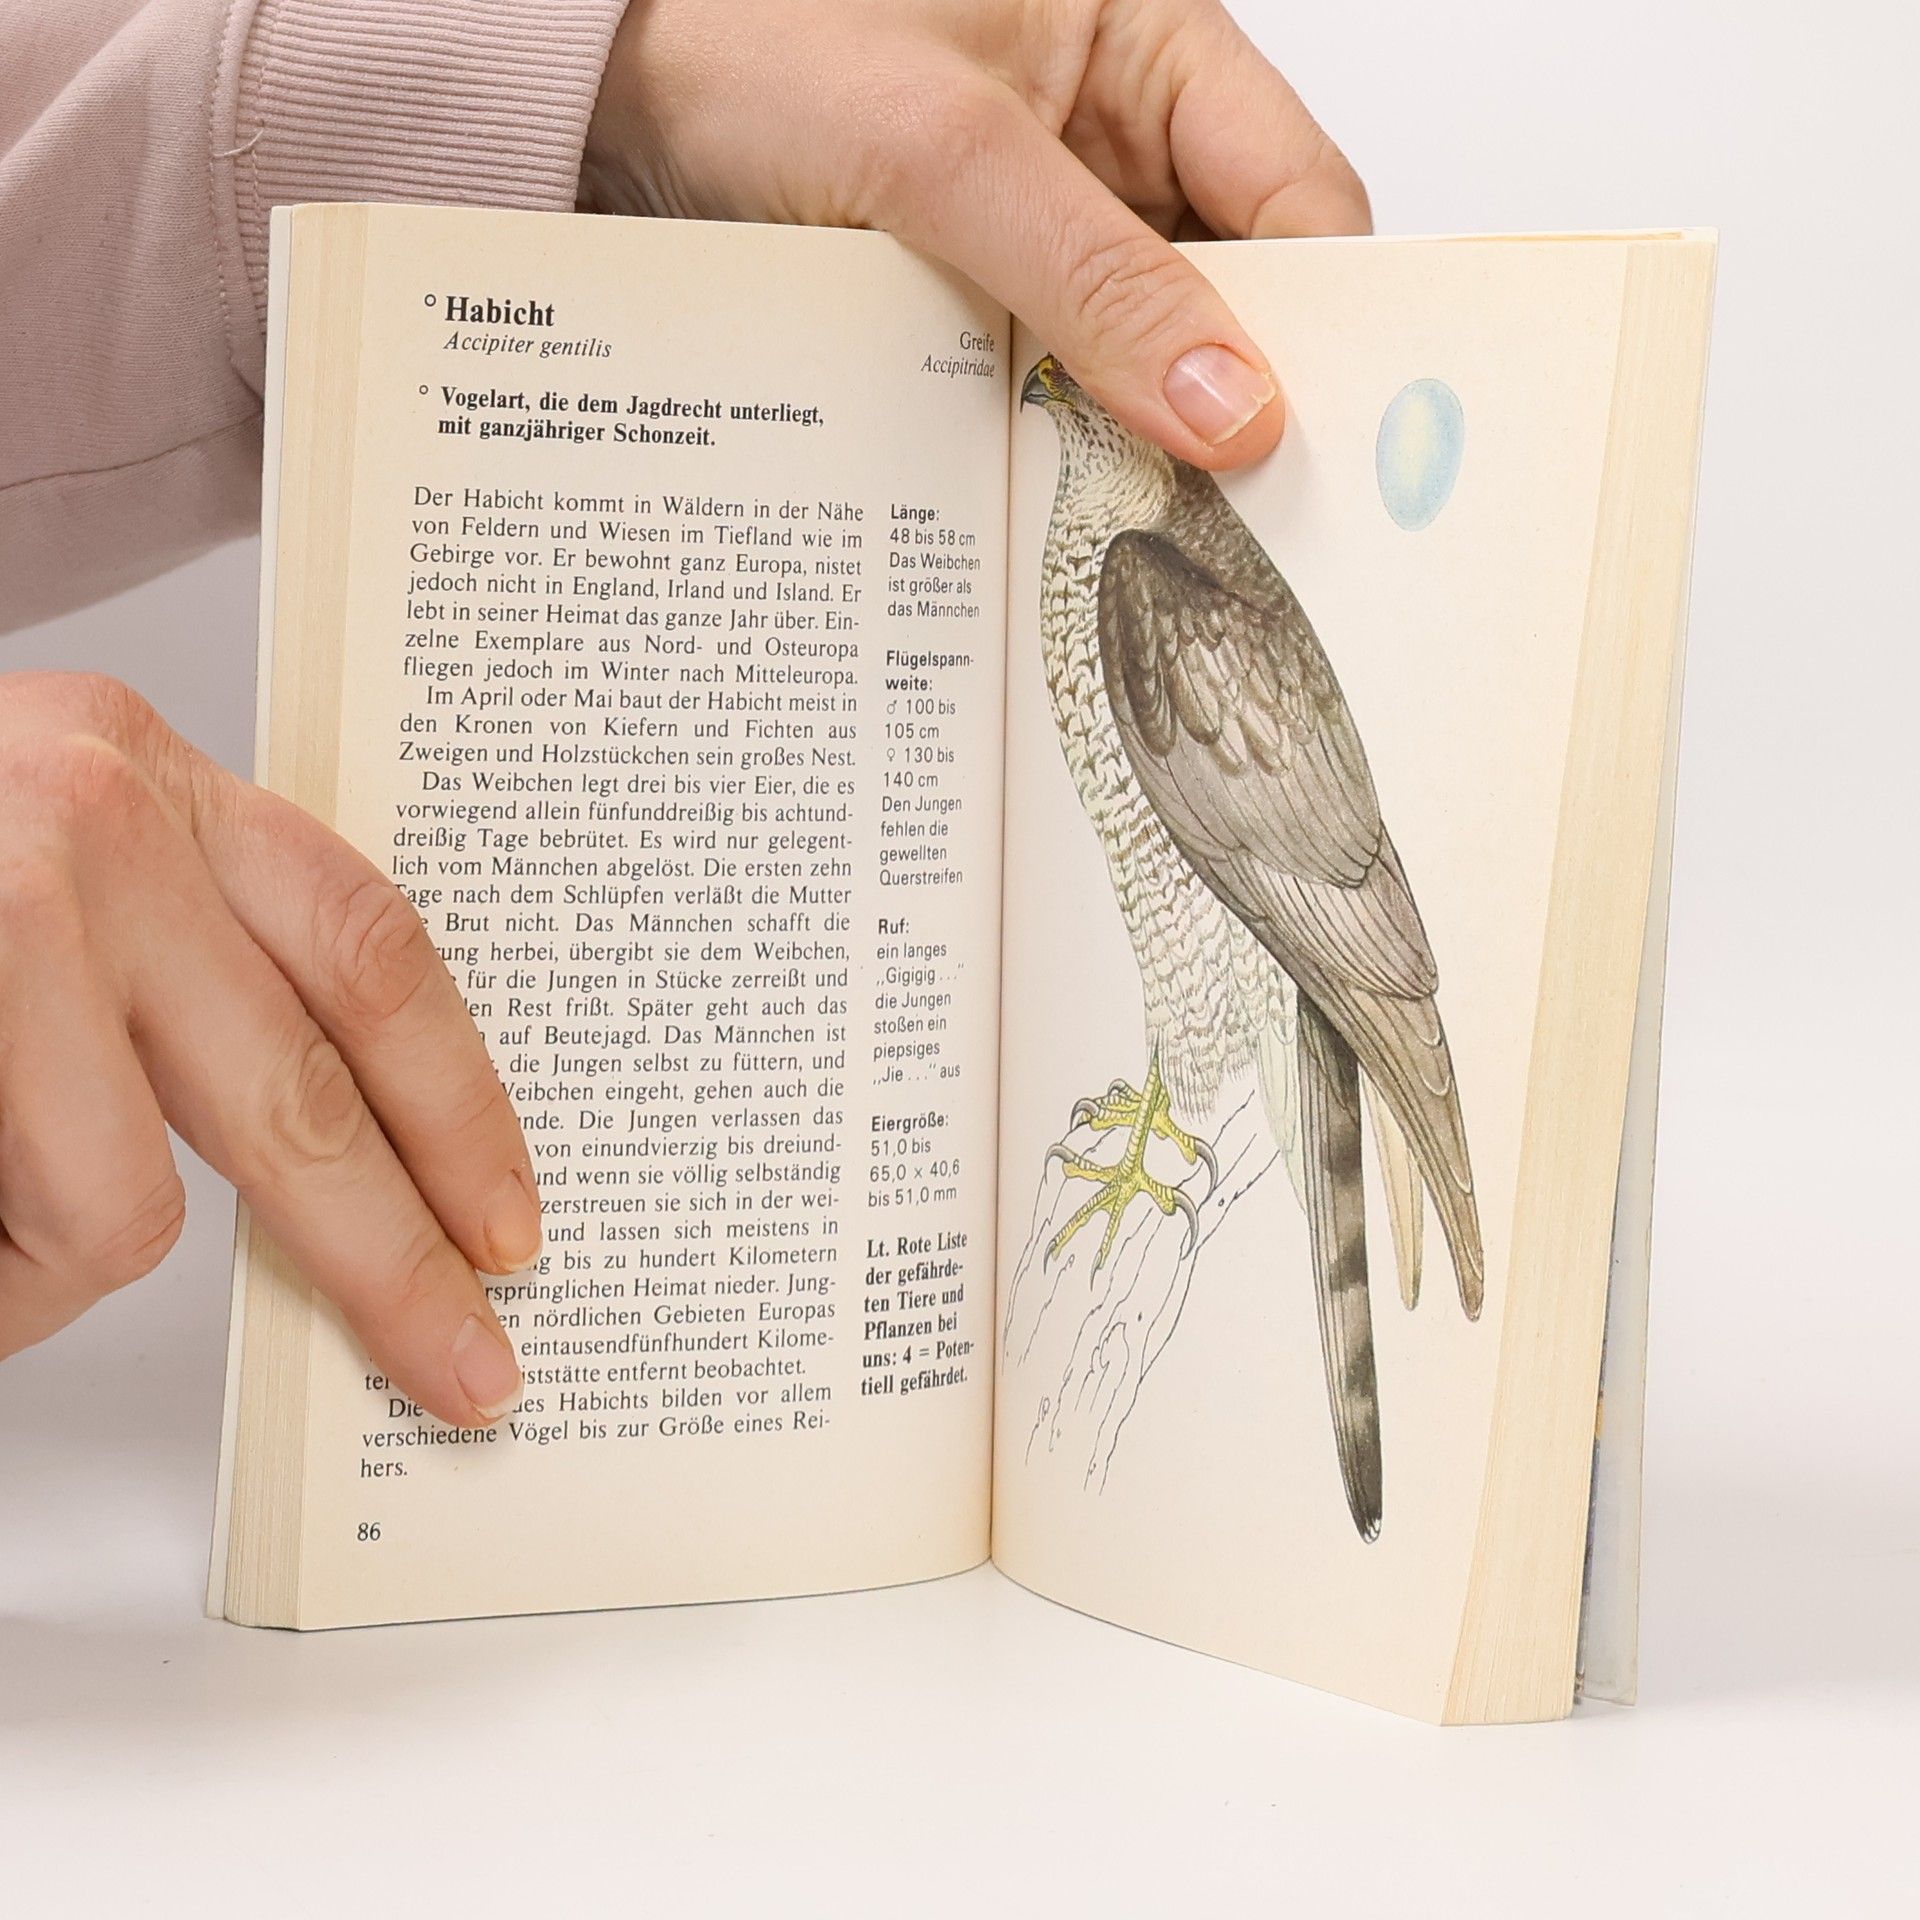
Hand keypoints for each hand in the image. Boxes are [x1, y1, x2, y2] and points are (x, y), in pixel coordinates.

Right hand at [0, 674, 534, 1425]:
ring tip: (4, 1243)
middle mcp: (82, 829)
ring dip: (58, 1268)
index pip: (372, 958)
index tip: (509, 1224)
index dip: (460, 1108)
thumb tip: (345, 1152)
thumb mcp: (64, 847)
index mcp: (148, 777)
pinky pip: (0, 1228)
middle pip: (296, 1101)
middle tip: (458, 1363)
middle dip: (389, 1261)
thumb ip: (188, 961)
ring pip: (116, 1205)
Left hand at [582, 0, 1368, 469]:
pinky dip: (1056, 438)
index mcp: (1155, 51)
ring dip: (1133, 431)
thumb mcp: (943, 152)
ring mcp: (1053, 225)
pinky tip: (1047, 491)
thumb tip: (1229, 407)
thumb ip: (1094, 276)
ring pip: (1144, 352)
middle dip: (1225, 396)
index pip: (1298, 198)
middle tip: (1228, 510)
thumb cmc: (757, 36)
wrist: (613, 80)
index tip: (1303, 440)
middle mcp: (1119, 140)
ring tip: (1134, 518)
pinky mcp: (988, 291)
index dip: (1318, 322)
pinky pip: (1057, 380)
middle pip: (1233, 292)